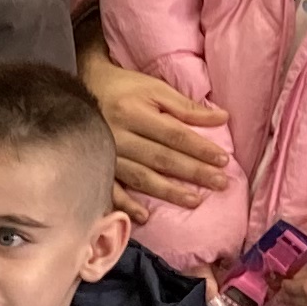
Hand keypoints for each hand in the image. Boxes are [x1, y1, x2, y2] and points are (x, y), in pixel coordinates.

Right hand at [81, 53, 231, 217]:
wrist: (83, 88)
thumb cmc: (125, 88)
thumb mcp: (155, 88)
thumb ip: (186, 107)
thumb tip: (222, 118)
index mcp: (135, 112)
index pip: (174, 135)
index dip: (199, 148)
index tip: (223, 160)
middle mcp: (119, 135)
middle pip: (161, 158)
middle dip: (192, 172)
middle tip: (220, 184)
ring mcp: (106, 154)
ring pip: (140, 177)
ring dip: (167, 192)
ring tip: (194, 201)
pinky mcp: (95, 166)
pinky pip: (110, 189)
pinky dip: (126, 205)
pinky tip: (144, 217)